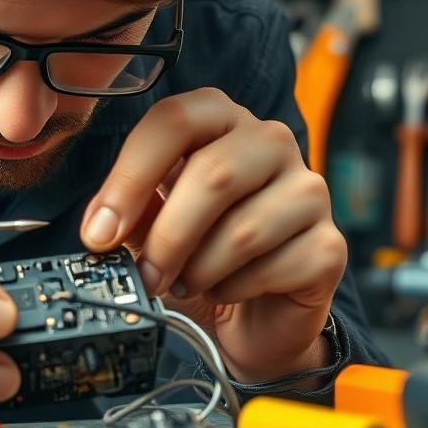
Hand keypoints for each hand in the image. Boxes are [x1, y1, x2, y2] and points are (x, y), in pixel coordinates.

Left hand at [80, 88, 345, 382]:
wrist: (254, 308)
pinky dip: (233, 290)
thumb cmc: (198, 249)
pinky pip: (272, 268)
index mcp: (219, 118)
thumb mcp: (151, 221)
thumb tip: (101, 227)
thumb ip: (128, 211)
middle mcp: (269, 141)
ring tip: (187, 282)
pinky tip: (226, 289)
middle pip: (213, 175)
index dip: (130, 178)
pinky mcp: (329, 244)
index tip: (99, 232)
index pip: (174, 121)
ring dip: (199, 271)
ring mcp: (308, 189)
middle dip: (167, 237)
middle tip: (144, 275)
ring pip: (242, 230)